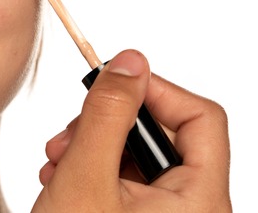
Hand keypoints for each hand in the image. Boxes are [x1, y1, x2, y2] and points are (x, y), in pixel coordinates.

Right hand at [33, 49, 230, 211]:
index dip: (156, 91)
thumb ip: (107, 113)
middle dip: (109, 124)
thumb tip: (130, 60)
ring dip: (93, 145)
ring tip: (56, 161)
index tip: (111, 83)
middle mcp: (194, 209)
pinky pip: (127, 180)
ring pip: (139, 156)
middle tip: (69, 134)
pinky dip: (93, 168)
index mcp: (201, 200)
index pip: (202, 118)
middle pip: (166, 134)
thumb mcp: (85, 175)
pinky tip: (61, 177)